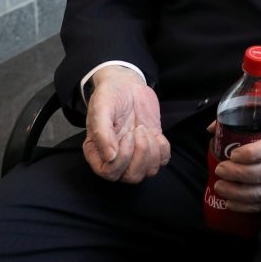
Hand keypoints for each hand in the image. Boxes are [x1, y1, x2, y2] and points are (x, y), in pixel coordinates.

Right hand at [82, 67, 170, 182]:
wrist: (126, 84)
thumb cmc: (110, 96)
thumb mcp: (101, 108)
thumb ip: (102, 132)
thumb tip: (110, 157)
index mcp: (97, 152)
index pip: (110, 173)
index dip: (123, 158)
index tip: (127, 134)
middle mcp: (115, 158)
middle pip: (131, 177)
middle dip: (140, 155)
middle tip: (138, 130)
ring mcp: (134, 154)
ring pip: (148, 171)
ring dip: (152, 151)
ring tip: (144, 129)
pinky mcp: (150, 146)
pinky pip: (162, 161)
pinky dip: (163, 148)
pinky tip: (155, 133)